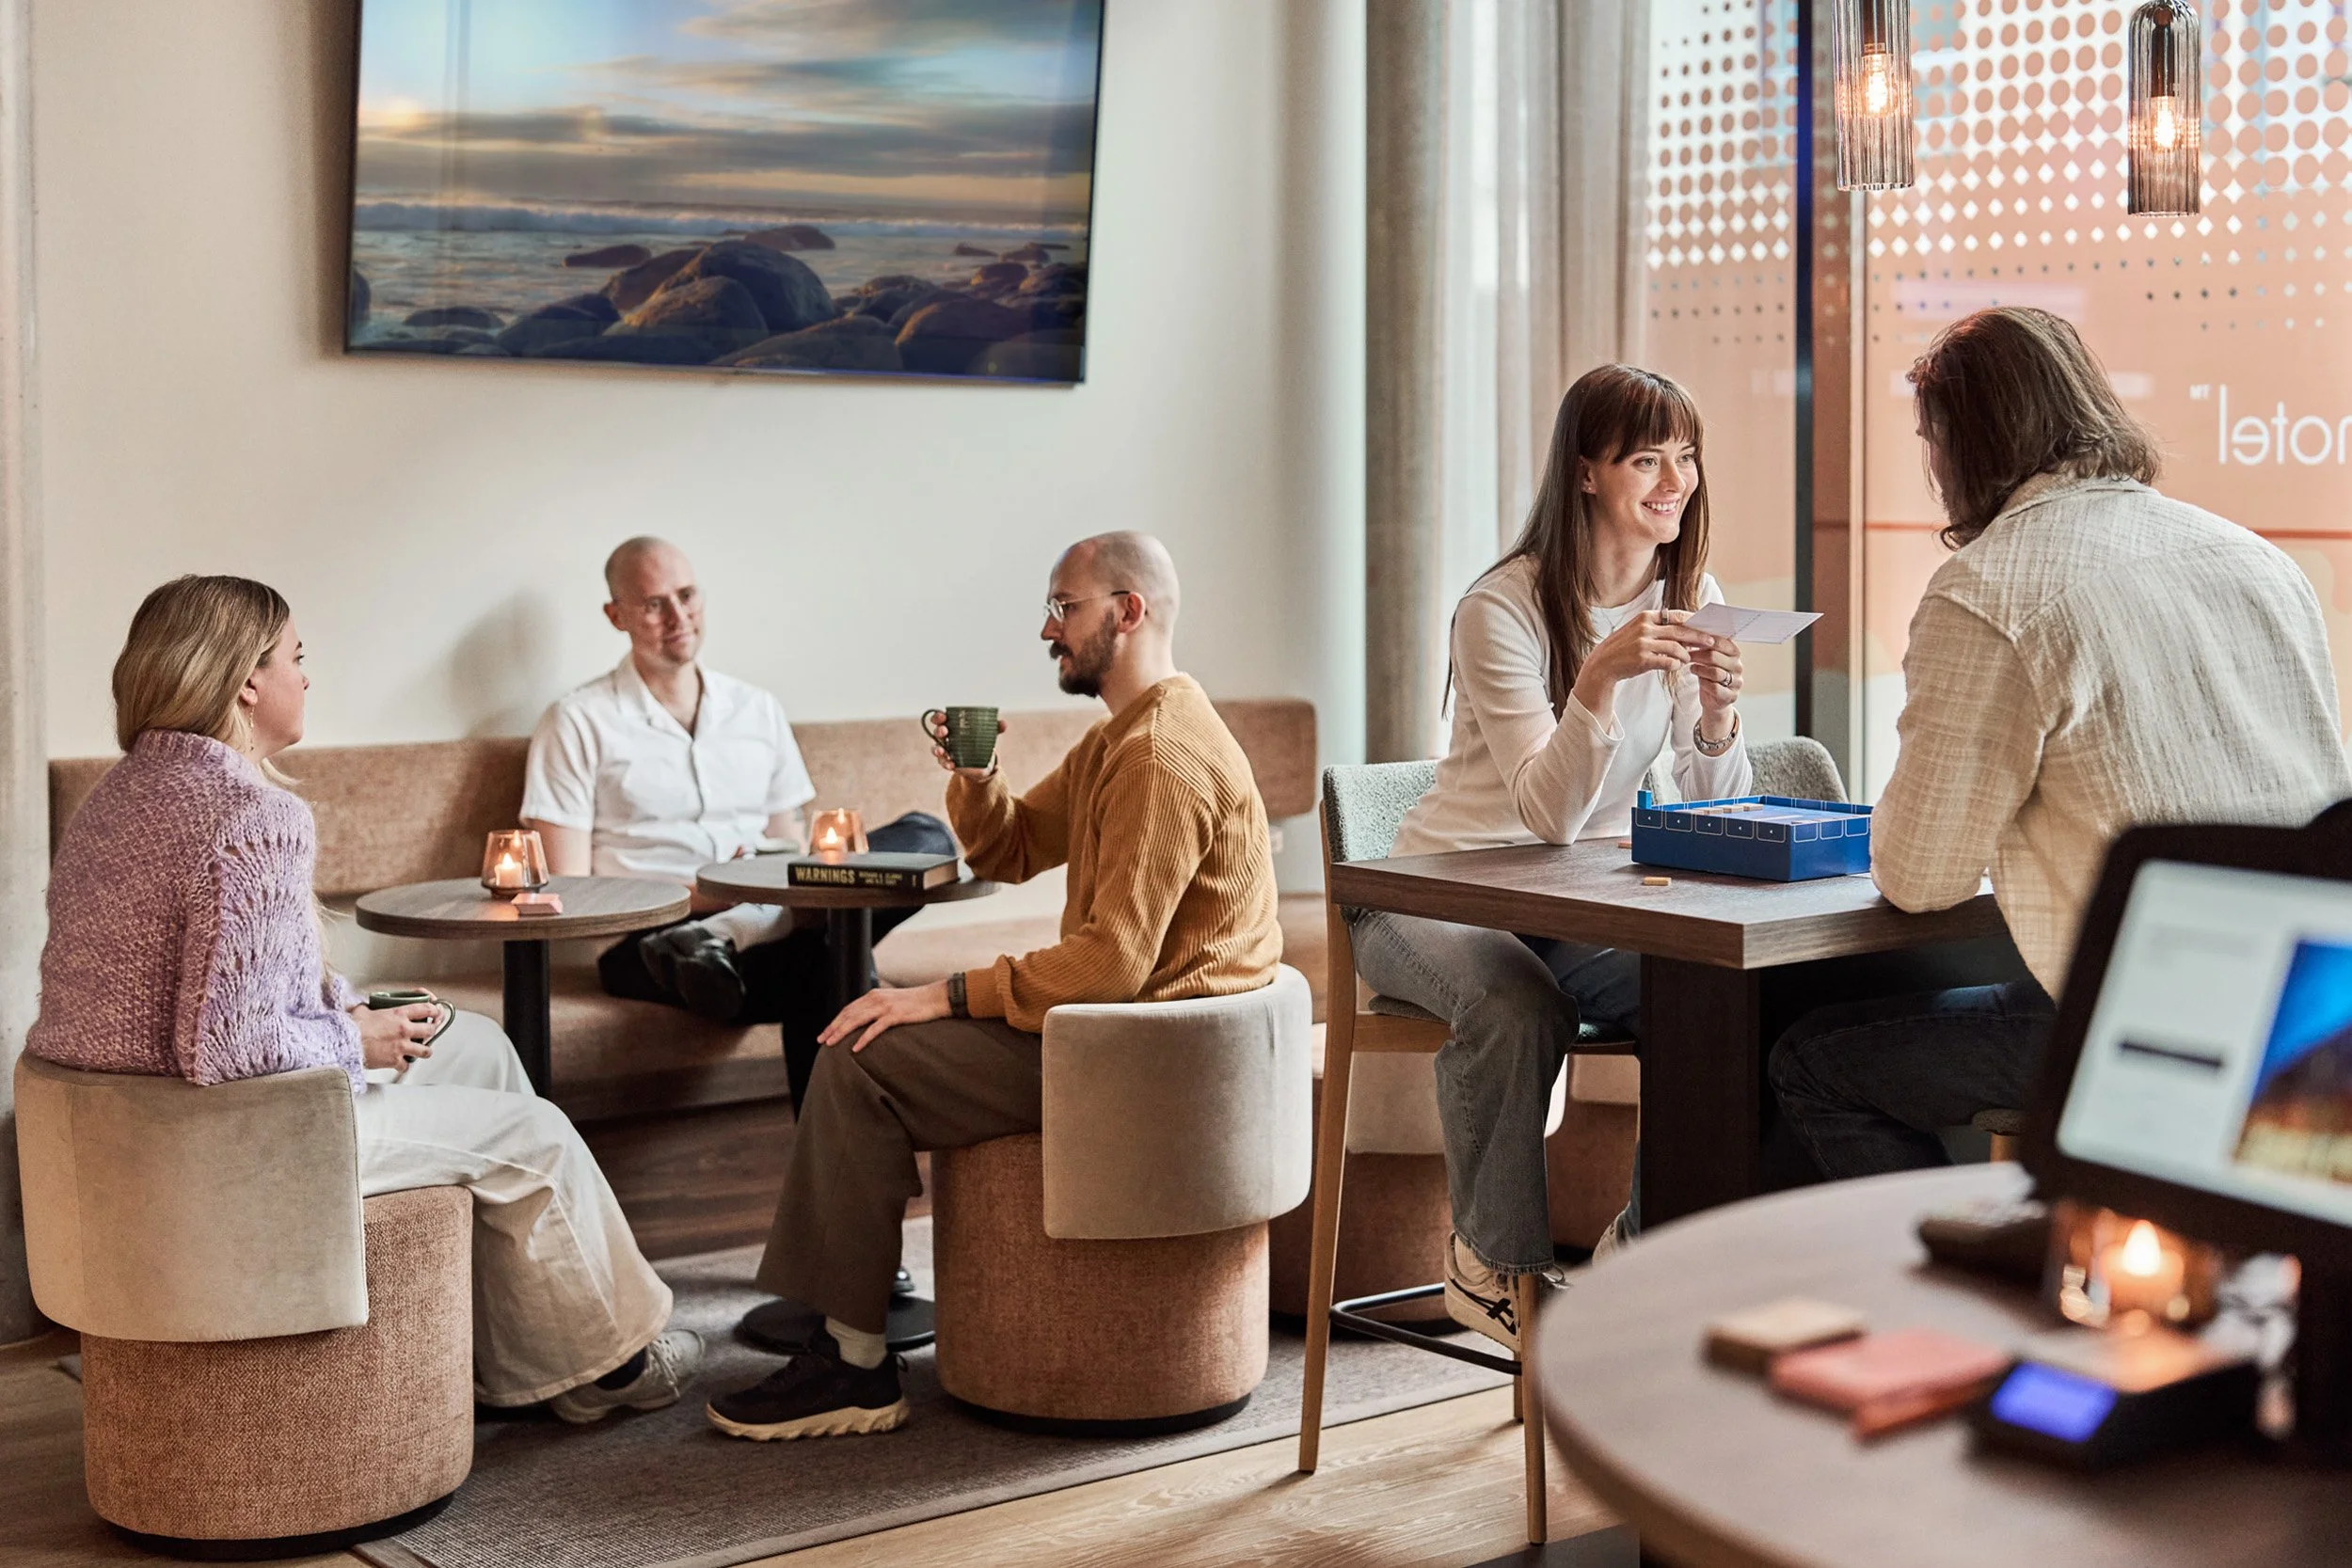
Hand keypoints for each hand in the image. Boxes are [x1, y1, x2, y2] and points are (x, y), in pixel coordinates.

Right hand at [353, 999, 446, 1071]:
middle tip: (429, 1031)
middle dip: (432, 1031)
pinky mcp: (395, 1060)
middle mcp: (404, 1029)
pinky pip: (406, 1066)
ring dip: (424, 1051)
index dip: (434, 1010)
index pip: (426, 1008)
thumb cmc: (352, 1026)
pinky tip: (400, 1063)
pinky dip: (404, 1066)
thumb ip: (370, 1007)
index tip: (435, 1012)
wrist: (345, 1043)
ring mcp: (402, 1046)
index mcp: (399, 1014)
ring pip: (425, 1050)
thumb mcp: (363, 1009)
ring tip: (421, 1050)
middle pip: (431, 1030)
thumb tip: (366, 1006)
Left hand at [818, 981, 951, 1051]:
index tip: (825, 1032)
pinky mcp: (895, 1015)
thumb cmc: (916, 1003)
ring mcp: (885, 1007)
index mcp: (874, 995)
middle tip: (821, 1040)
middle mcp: (876, 999)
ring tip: (831, 1043)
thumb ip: (878, 1009)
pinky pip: (875, 1029)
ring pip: (857, 1020)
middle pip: (848, 1014)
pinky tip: (855, 1048)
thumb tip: (867, 1021)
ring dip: (841, 1032)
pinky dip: (863, 1039)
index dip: (835, 1021)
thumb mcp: (893, 1003)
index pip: (848, 1009)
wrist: (936, 997)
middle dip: (833, 1027)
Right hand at [929, 714, 1007, 781]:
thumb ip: (994, 728)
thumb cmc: (980, 742)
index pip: (941, 718)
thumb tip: (1003, 724)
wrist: (981, 762)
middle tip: (944, 731)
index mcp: (953, 725)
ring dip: (937, 749)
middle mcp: (946, 737)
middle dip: (939, 731)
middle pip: (937, 732)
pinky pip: (943, 762)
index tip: (943, 717)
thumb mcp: (987, 734)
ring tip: (942, 752)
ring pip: (936, 748)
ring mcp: (945, 750)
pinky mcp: (948, 762)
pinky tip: (952, 765)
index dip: (939, 716)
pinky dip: (946, 763)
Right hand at [1569, 612, 1712, 724]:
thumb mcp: (1638, 630)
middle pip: (1680, 631)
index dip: (1694, 621)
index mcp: (1646, 617)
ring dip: (1686, 655)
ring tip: (1690, 659)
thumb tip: (1684, 629)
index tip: (1707, 626)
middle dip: (1698, 637)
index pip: (1677, 616)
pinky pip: (1668, 662)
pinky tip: (1677, 666)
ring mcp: (1643, 643)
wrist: (1603, 664)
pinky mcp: (1642, 659)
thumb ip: (1659, 627)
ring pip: (1676, 648)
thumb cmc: (1624, 648)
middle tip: (1711, 642)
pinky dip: (1676, 664)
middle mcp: (1645, 628)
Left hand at [1680, 622, 1743, 726]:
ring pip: (1715, 672)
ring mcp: (1736, 681)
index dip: (1702, 640)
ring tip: (1691, 667)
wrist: (1714, 699)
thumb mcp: (1708, 658)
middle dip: (1697, 655)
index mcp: (1734, 652)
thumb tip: (1689, 628)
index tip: (1687, 639)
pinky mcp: (1730, 696)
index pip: (1720, 642)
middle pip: (1715, 656)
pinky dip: (1704, 683)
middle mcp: (1738, 666)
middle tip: (1685, 654)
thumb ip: (1705, 646)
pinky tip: (1699, 680)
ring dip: (1699, 669)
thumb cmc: (1709, 674)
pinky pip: (1715, 688)